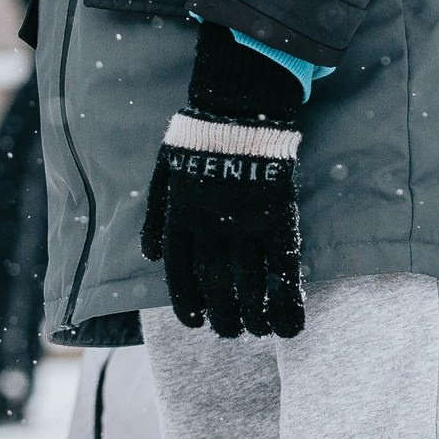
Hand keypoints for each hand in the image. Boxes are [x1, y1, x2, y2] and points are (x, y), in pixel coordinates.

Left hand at [139, 23, 306, 338]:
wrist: (236, 106)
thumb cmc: (195, 138)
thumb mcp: (162, 174)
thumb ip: (155, 216)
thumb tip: (148, 255)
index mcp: (180, 219)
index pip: (181, 276)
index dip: (188, 304)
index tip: (198, 321)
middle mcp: (210, 229)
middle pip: (215, 288)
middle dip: (223, 317)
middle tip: (231, 331)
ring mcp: (245, 226)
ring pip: (249, 286)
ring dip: (253, 316)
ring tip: (258, 332)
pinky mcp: (278, 219)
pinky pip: (284, 270)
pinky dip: (287, 300)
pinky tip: (290, 323)